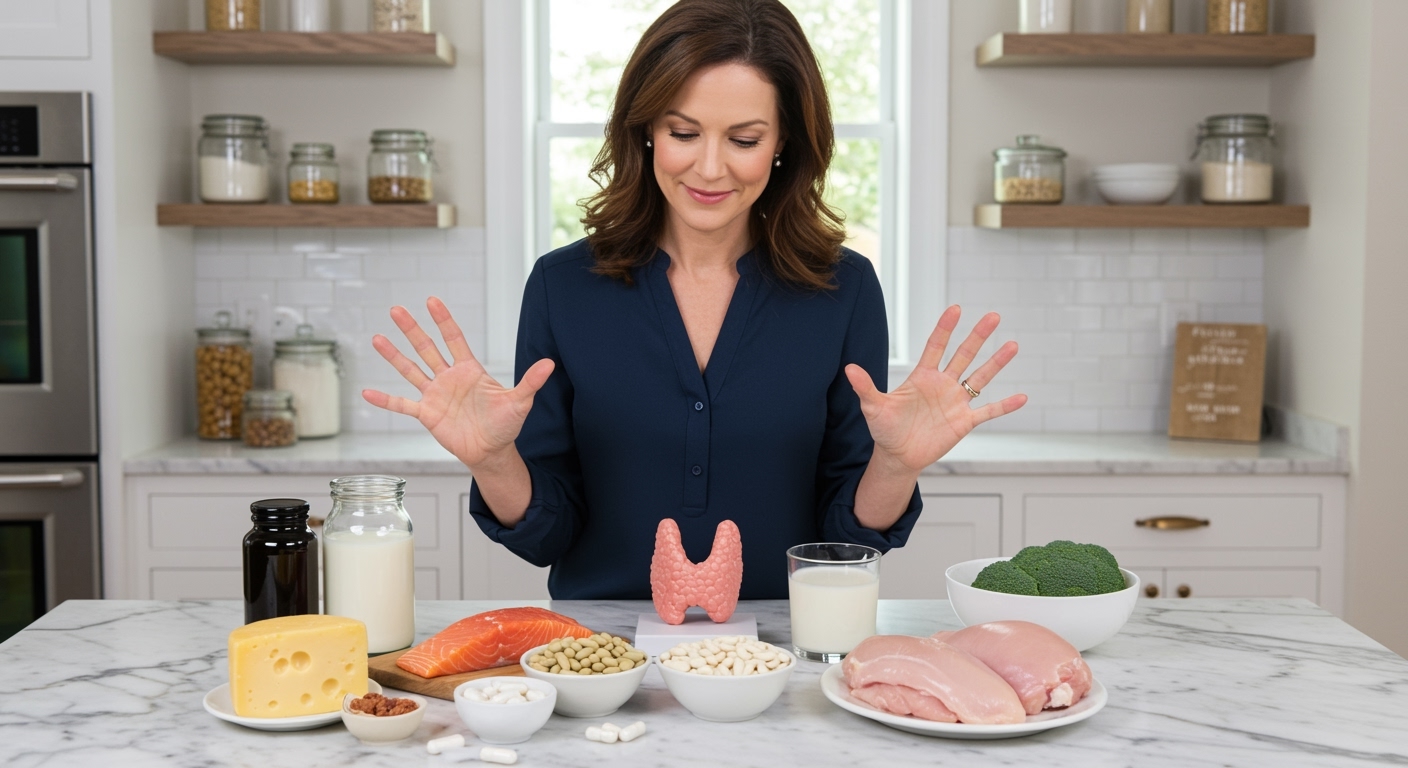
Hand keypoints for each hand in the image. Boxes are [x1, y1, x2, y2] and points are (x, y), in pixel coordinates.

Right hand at [362, 297, 554, 468]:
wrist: (492, 450)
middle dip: (412, 329)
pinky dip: (386, 400)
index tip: (432, 300)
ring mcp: (436, 395)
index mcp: (469, 370)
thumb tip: (550, 363)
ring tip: (378, 338)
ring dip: (394, 356)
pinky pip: (403, 405)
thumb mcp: (520, 402)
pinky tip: (368, 393)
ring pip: (411, 370)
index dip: (443, 320)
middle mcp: (449, 378)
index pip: (454, 338)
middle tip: (396, 309)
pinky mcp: (428, 414)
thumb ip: (531, 381)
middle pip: (427, 348)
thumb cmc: (506, 424)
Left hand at [845, 305, 1026, 472]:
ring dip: (996, 363)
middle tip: (994, 316)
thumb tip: (849, 368)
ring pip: (980, 378)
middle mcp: (942, 384)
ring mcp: (956, 402)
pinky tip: (1022, 397)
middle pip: (964, 355)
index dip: (945, 328)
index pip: (936, 346)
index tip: (956, 308)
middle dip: (978, 336)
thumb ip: (865, 387)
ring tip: (1013, 345)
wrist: (898, 456)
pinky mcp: (964, 422)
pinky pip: (988, 411)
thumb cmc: (885, 429)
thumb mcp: (873, 407)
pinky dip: (1005, 406)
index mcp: (922, 376)